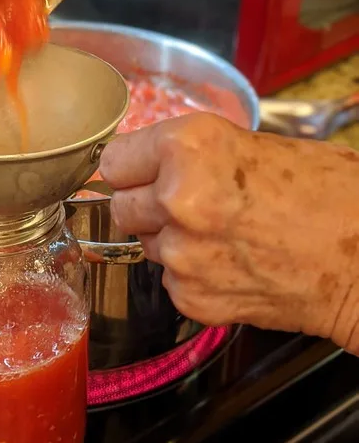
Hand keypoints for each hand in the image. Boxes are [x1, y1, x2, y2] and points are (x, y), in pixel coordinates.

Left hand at [99, 114, 358, 352]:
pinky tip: (233, 263)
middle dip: (147, 206)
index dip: (133, 167)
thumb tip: (149, 163)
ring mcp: (181, 254)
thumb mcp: (252, 145)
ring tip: (224, 234)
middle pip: (120, 206)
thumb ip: (190, 154)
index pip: (114, 160)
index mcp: (190, 148)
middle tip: (189, 205)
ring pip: (146, 244)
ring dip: (172, 240)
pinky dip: (193, 275)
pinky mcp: (192, 297)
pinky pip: (170, 280)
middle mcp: (177, 199)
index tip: (143, 172)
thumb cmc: (327, 195)